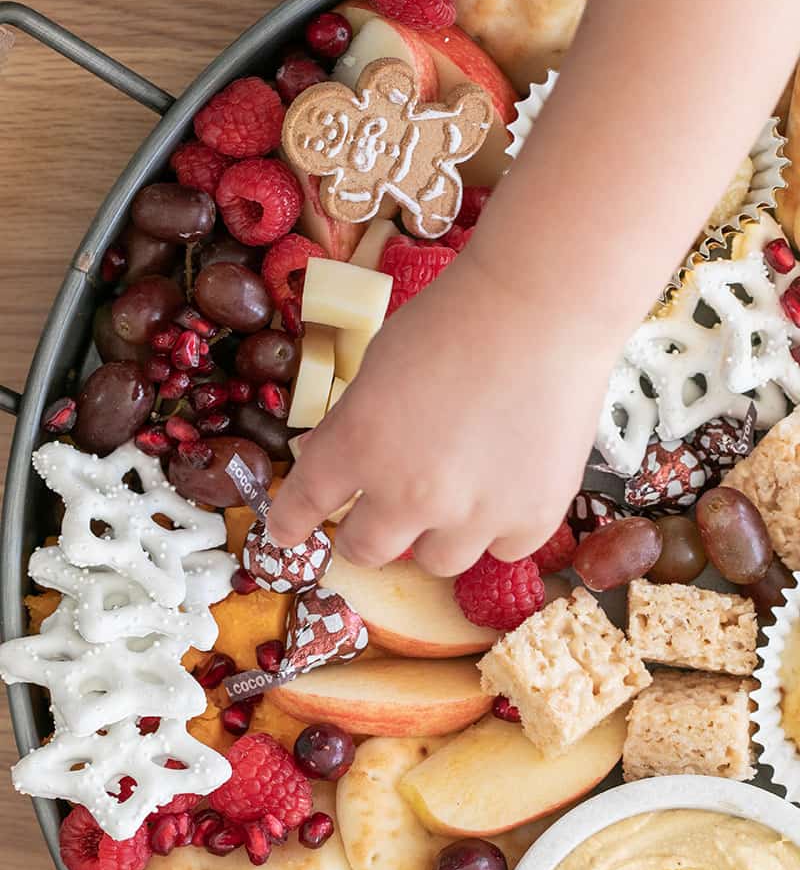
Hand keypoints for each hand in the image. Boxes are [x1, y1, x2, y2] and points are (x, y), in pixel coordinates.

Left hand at [268, 249, 613, 574]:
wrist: (544, 308)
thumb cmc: (454, 320)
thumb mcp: (377, 367)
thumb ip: (353, 426)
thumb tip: (333, 461)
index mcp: (358, 447)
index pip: (306, 504)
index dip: (291, 523)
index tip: (287, 534)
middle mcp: (408, 494)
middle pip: (367, 551)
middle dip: (365, 536)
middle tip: (380, 520)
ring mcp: (473, 515)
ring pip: (436, 561)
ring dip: (436, 535)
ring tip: (457, 496)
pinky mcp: (531, 519)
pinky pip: (503, 549)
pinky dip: (500, 527)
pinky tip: (508, 487)